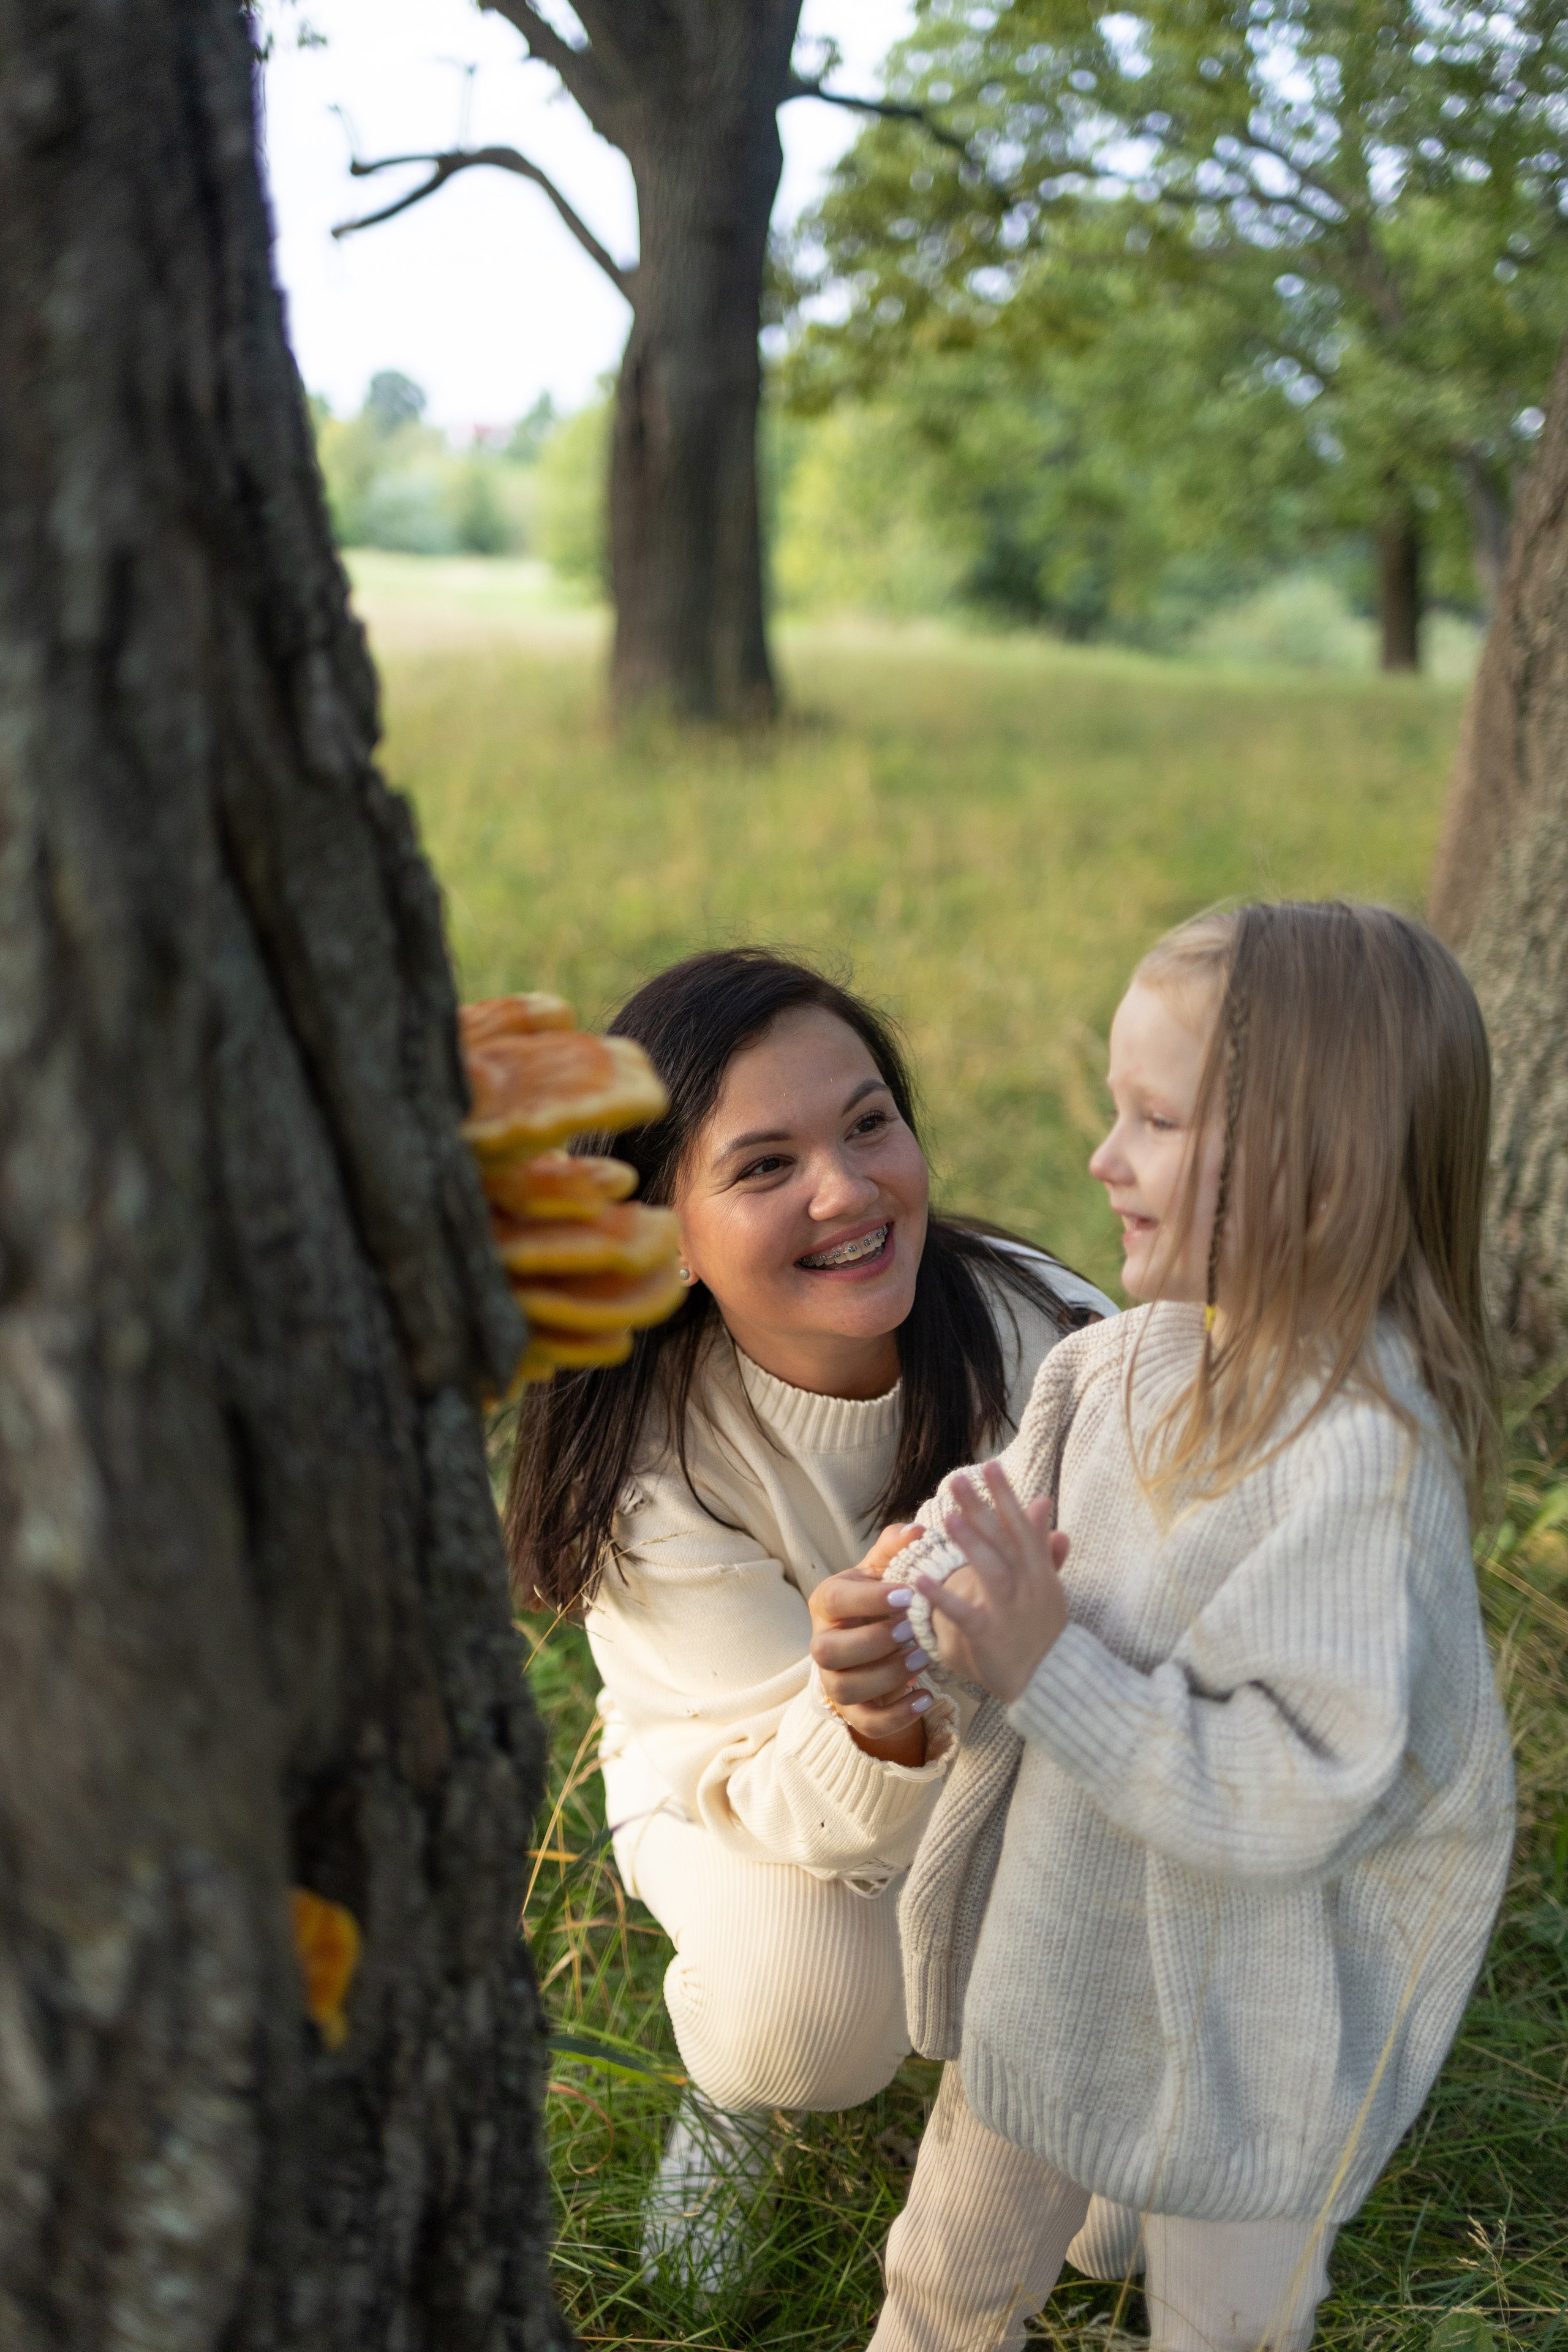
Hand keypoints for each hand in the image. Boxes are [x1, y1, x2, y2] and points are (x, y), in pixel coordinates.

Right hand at [809, 1523, 931, 1763]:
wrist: (877, 1640)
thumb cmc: (880, 1598)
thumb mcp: (885, 1569)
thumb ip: (896, 1547)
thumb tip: (918, 1531)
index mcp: (827, 1602)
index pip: (836, 1601)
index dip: (870, 1599)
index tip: (910, 1594)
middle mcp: (822, 1642)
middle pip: (829, 1650)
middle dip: (874, 1641)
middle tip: (913, 1629)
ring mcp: (833, 1679)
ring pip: (845, 1687)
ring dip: (887, 1674)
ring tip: (924, 1657)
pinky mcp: (852, 1709)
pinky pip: (867, 1722)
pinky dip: (897, 1715)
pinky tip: (926, 1697)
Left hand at [917, 1462, 1069, 1704]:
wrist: (1054, 1682)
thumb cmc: (1045, 1630)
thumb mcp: (1049, 1583)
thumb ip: (1042, 1543)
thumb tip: (1042, 1501)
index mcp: (1038, 1571)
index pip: (1021, 1525)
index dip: (1006, 1495)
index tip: (989, 1465)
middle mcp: (1028, 1585)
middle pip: (1004, 1540)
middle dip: (982, 1507)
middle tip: (956, 1479)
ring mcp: (1011, 1610)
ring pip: (992, 1570)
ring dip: (971, 1543)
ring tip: (947, 1517)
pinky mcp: (991, 1636)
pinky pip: (965, 1614)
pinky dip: (943, 1597)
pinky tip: (919, 1581)